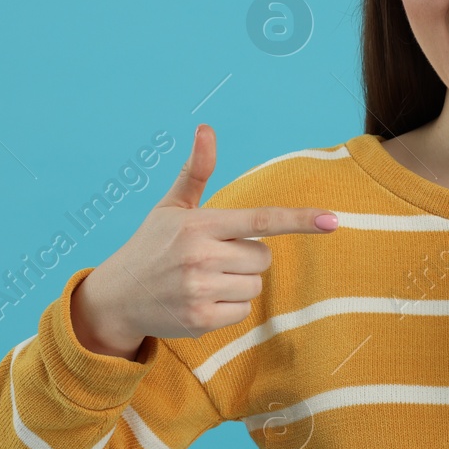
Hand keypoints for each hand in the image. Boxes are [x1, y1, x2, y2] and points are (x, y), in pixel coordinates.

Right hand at [70, 124, 338, 358]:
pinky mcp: (200, 320)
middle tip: (212, 258)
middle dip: (247, 257)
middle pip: (264, 257)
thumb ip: (196, 170)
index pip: (260, 220)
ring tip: (203, 280)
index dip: (300, 220)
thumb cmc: (151, 246)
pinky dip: (228, 308)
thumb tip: (207, 128)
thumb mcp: (171, 206)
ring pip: (255, 286)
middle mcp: (200, 256)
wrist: (115, 297)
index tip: (333, 220)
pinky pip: (243, 312)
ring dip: (238, 284)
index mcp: (199, 224)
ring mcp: (200, 290)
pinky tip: (200, 301)